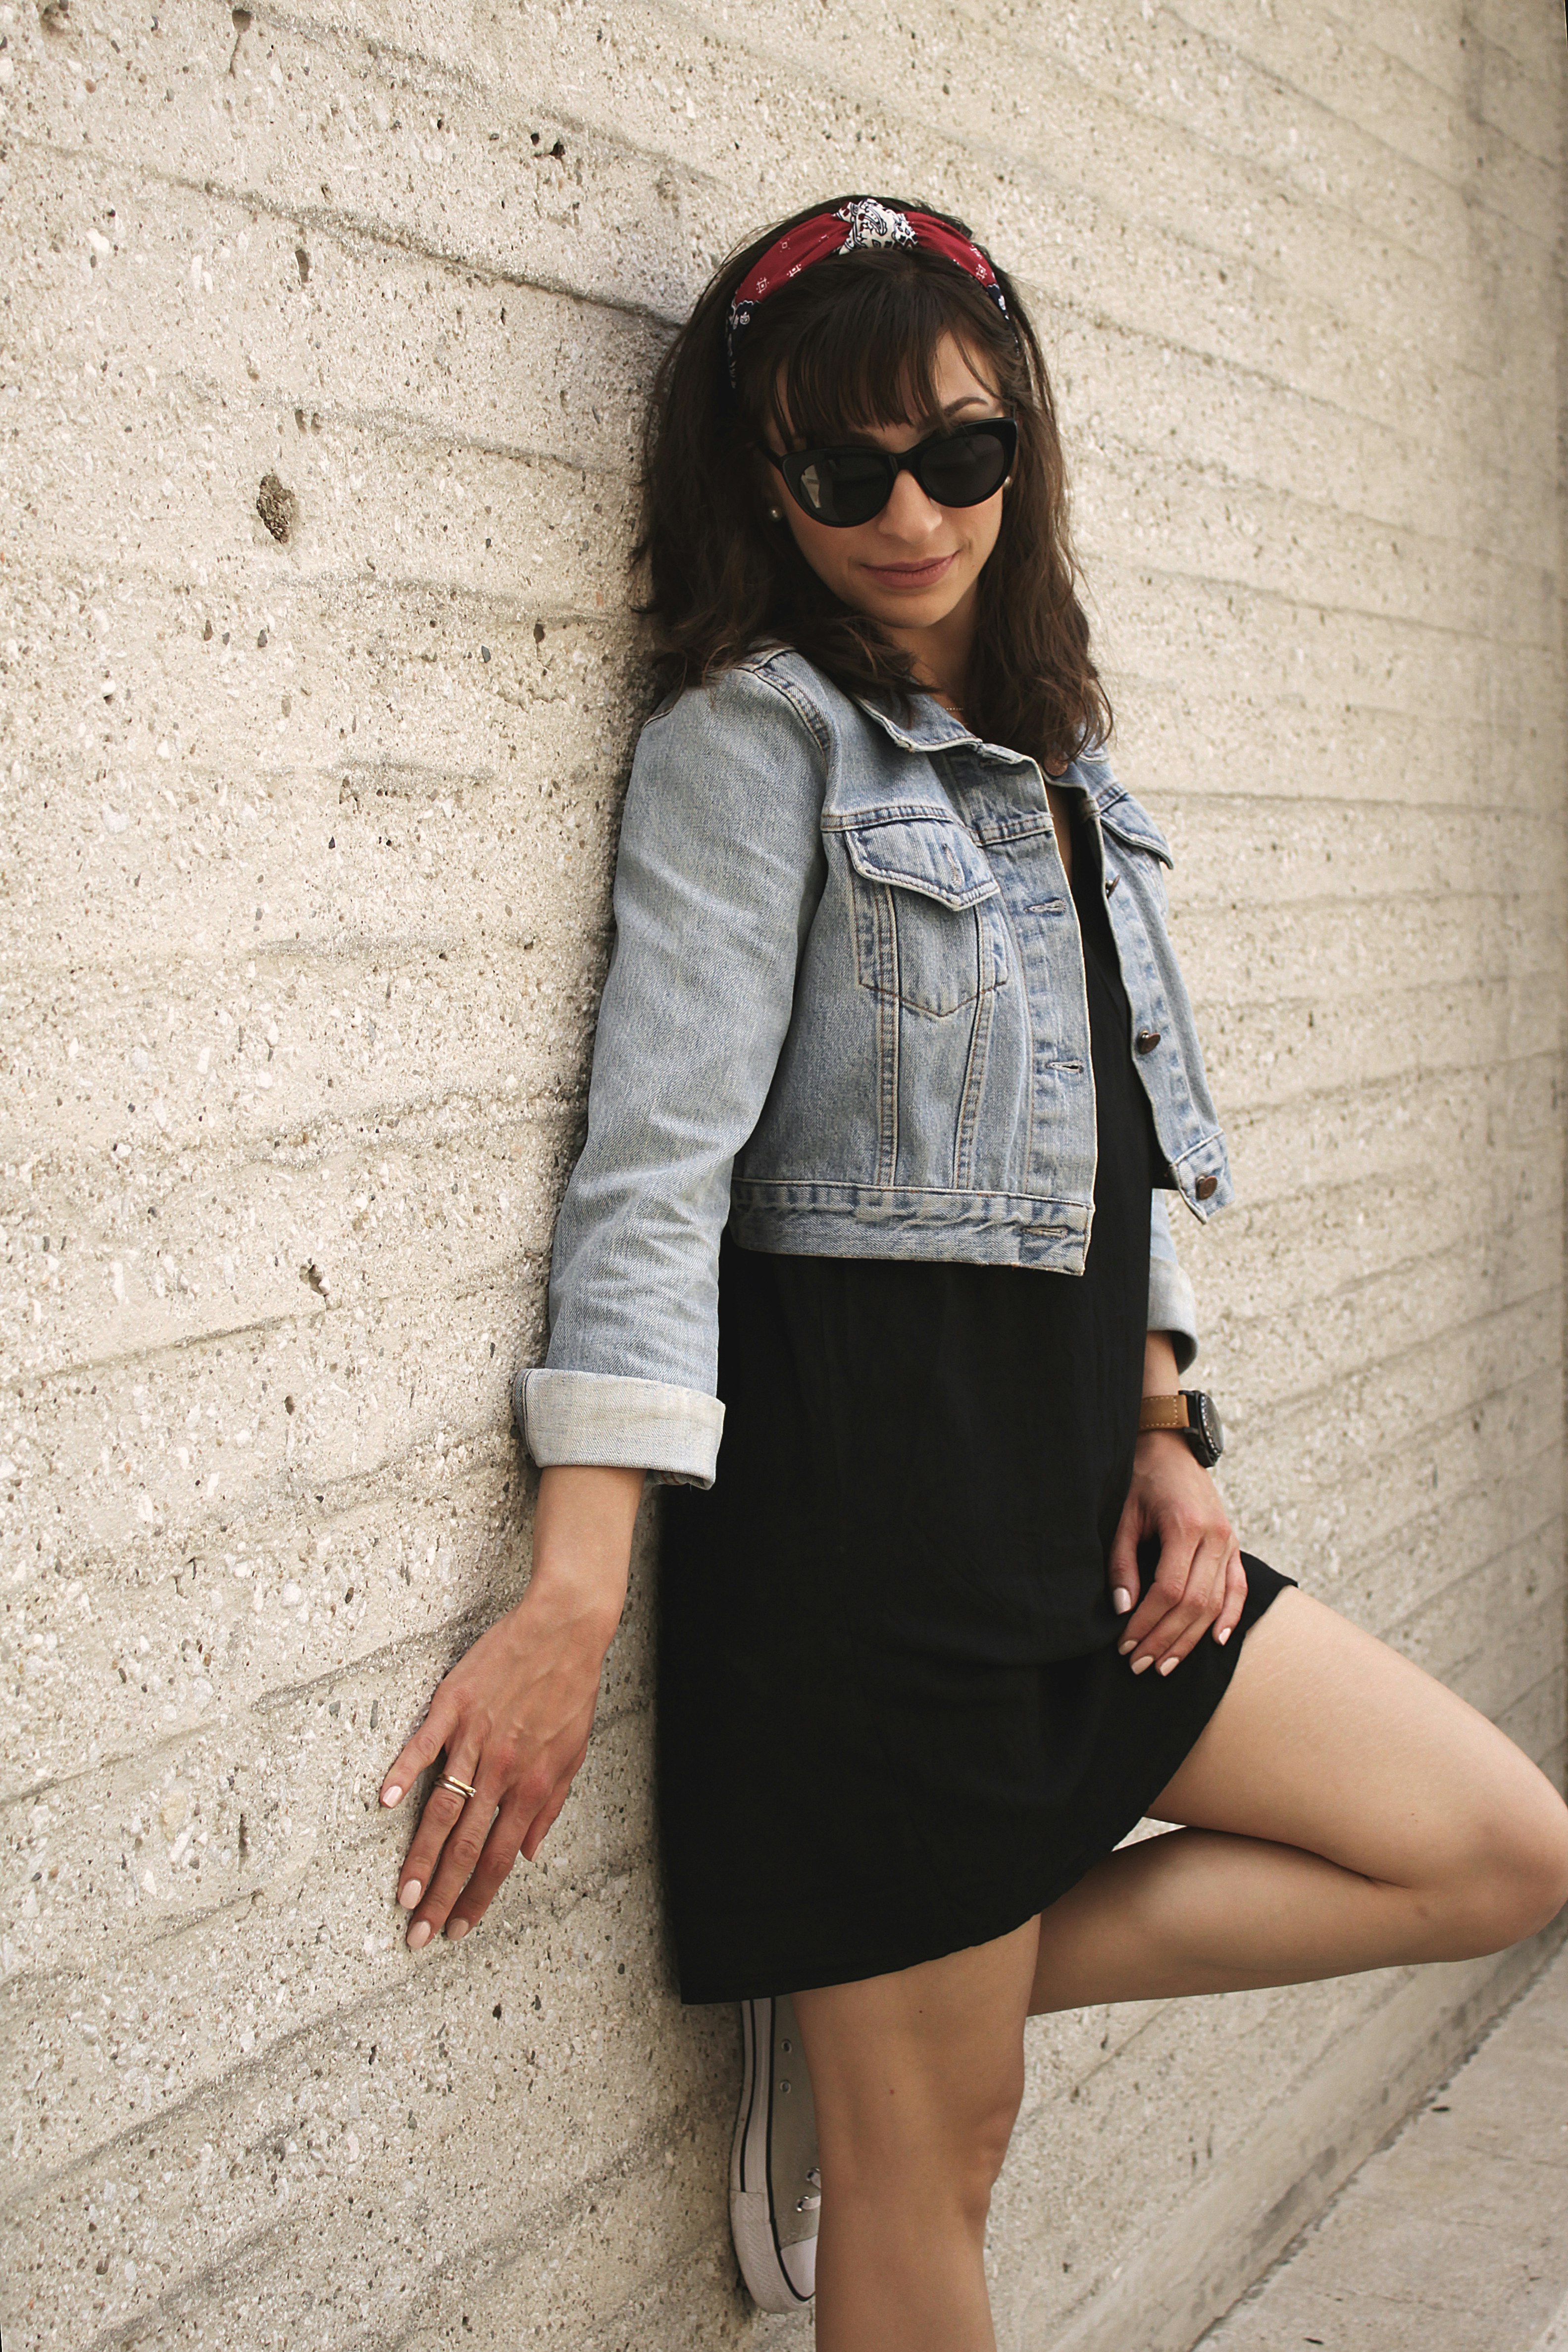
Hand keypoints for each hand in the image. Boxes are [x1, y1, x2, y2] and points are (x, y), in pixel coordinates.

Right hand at [379, 1464, 641, 1947]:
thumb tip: (529, 1853)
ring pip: (442, 1808)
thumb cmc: (571, 1690)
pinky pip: (424, 1746)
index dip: (476, 1898)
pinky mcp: (454, 1705)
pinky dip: (403, 1773)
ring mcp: (475, 1738)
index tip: (455, 1929)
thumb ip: (550, 1807)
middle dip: (441, 1895)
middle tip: (416, 1934)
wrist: (566, 1628)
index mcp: (533, 1786)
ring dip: (421, 1855)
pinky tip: (384, 1802)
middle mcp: (503, 1770)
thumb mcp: (574, 1754)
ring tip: (403, 1892)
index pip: (499, 1858)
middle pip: (466, 1846)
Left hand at [1107, 1431, 1245, 1676]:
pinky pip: (1238, 1587)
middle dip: (1165, 1639)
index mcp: (1186, 1527)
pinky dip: (1231, 1616)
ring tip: (1165, 1665)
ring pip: (1216, 1603)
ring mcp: (1229, 1541)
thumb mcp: (1123, 1517)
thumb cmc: (1140, 1479)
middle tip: (1139, 1664)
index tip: (1125, 1645)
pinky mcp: (1233, 1544)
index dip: (1147, 1623)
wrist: (1170, 1446)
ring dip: (1191, 1639)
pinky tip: (1217, 1641)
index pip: (1169, 1590)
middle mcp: (1215, 1536)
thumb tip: (1123, 1609)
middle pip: (1194, 1603)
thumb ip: (1123, 1563)